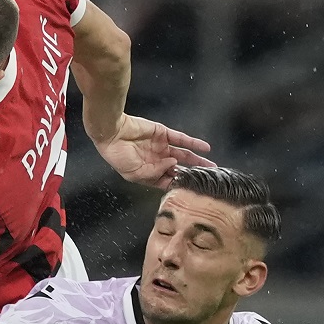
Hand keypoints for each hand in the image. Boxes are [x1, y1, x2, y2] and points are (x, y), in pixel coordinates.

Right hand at [93, 115, 214, 188]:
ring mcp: (161, 147)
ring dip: (197, 160)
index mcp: (149, 174)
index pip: (168, 182)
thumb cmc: (118, 156)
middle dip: (193, 174)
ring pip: (184, 155)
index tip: (192, 189)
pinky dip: (194, 143)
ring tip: (211, 166)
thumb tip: (174, 165)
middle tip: (208, 180)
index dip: (179, 185)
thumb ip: (156, 172)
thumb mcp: (135, 173)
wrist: (111, 134)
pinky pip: (182, 139)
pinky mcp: (163, 134)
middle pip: (179, 169)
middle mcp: (156, 161)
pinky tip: (205, 148)